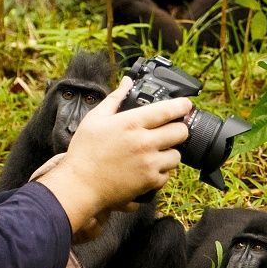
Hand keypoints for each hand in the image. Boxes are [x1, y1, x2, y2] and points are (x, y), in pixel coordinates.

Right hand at [35, 78, 190, 233]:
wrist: (80, 185)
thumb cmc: (85, 152)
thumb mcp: (95, 119)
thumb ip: (115, 98)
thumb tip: (127, 82)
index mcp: (132, 123)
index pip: (168, 110)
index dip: (182, 105)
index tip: (186, 105)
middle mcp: (144, 142)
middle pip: (180, 132)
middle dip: (178, 129)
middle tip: (171, 129)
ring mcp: (149, 163)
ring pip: (177, 155)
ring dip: (170, 152)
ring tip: (157, 151)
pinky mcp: (150, 182)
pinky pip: (167, 174)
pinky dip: (162, 171)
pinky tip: (149, 167)